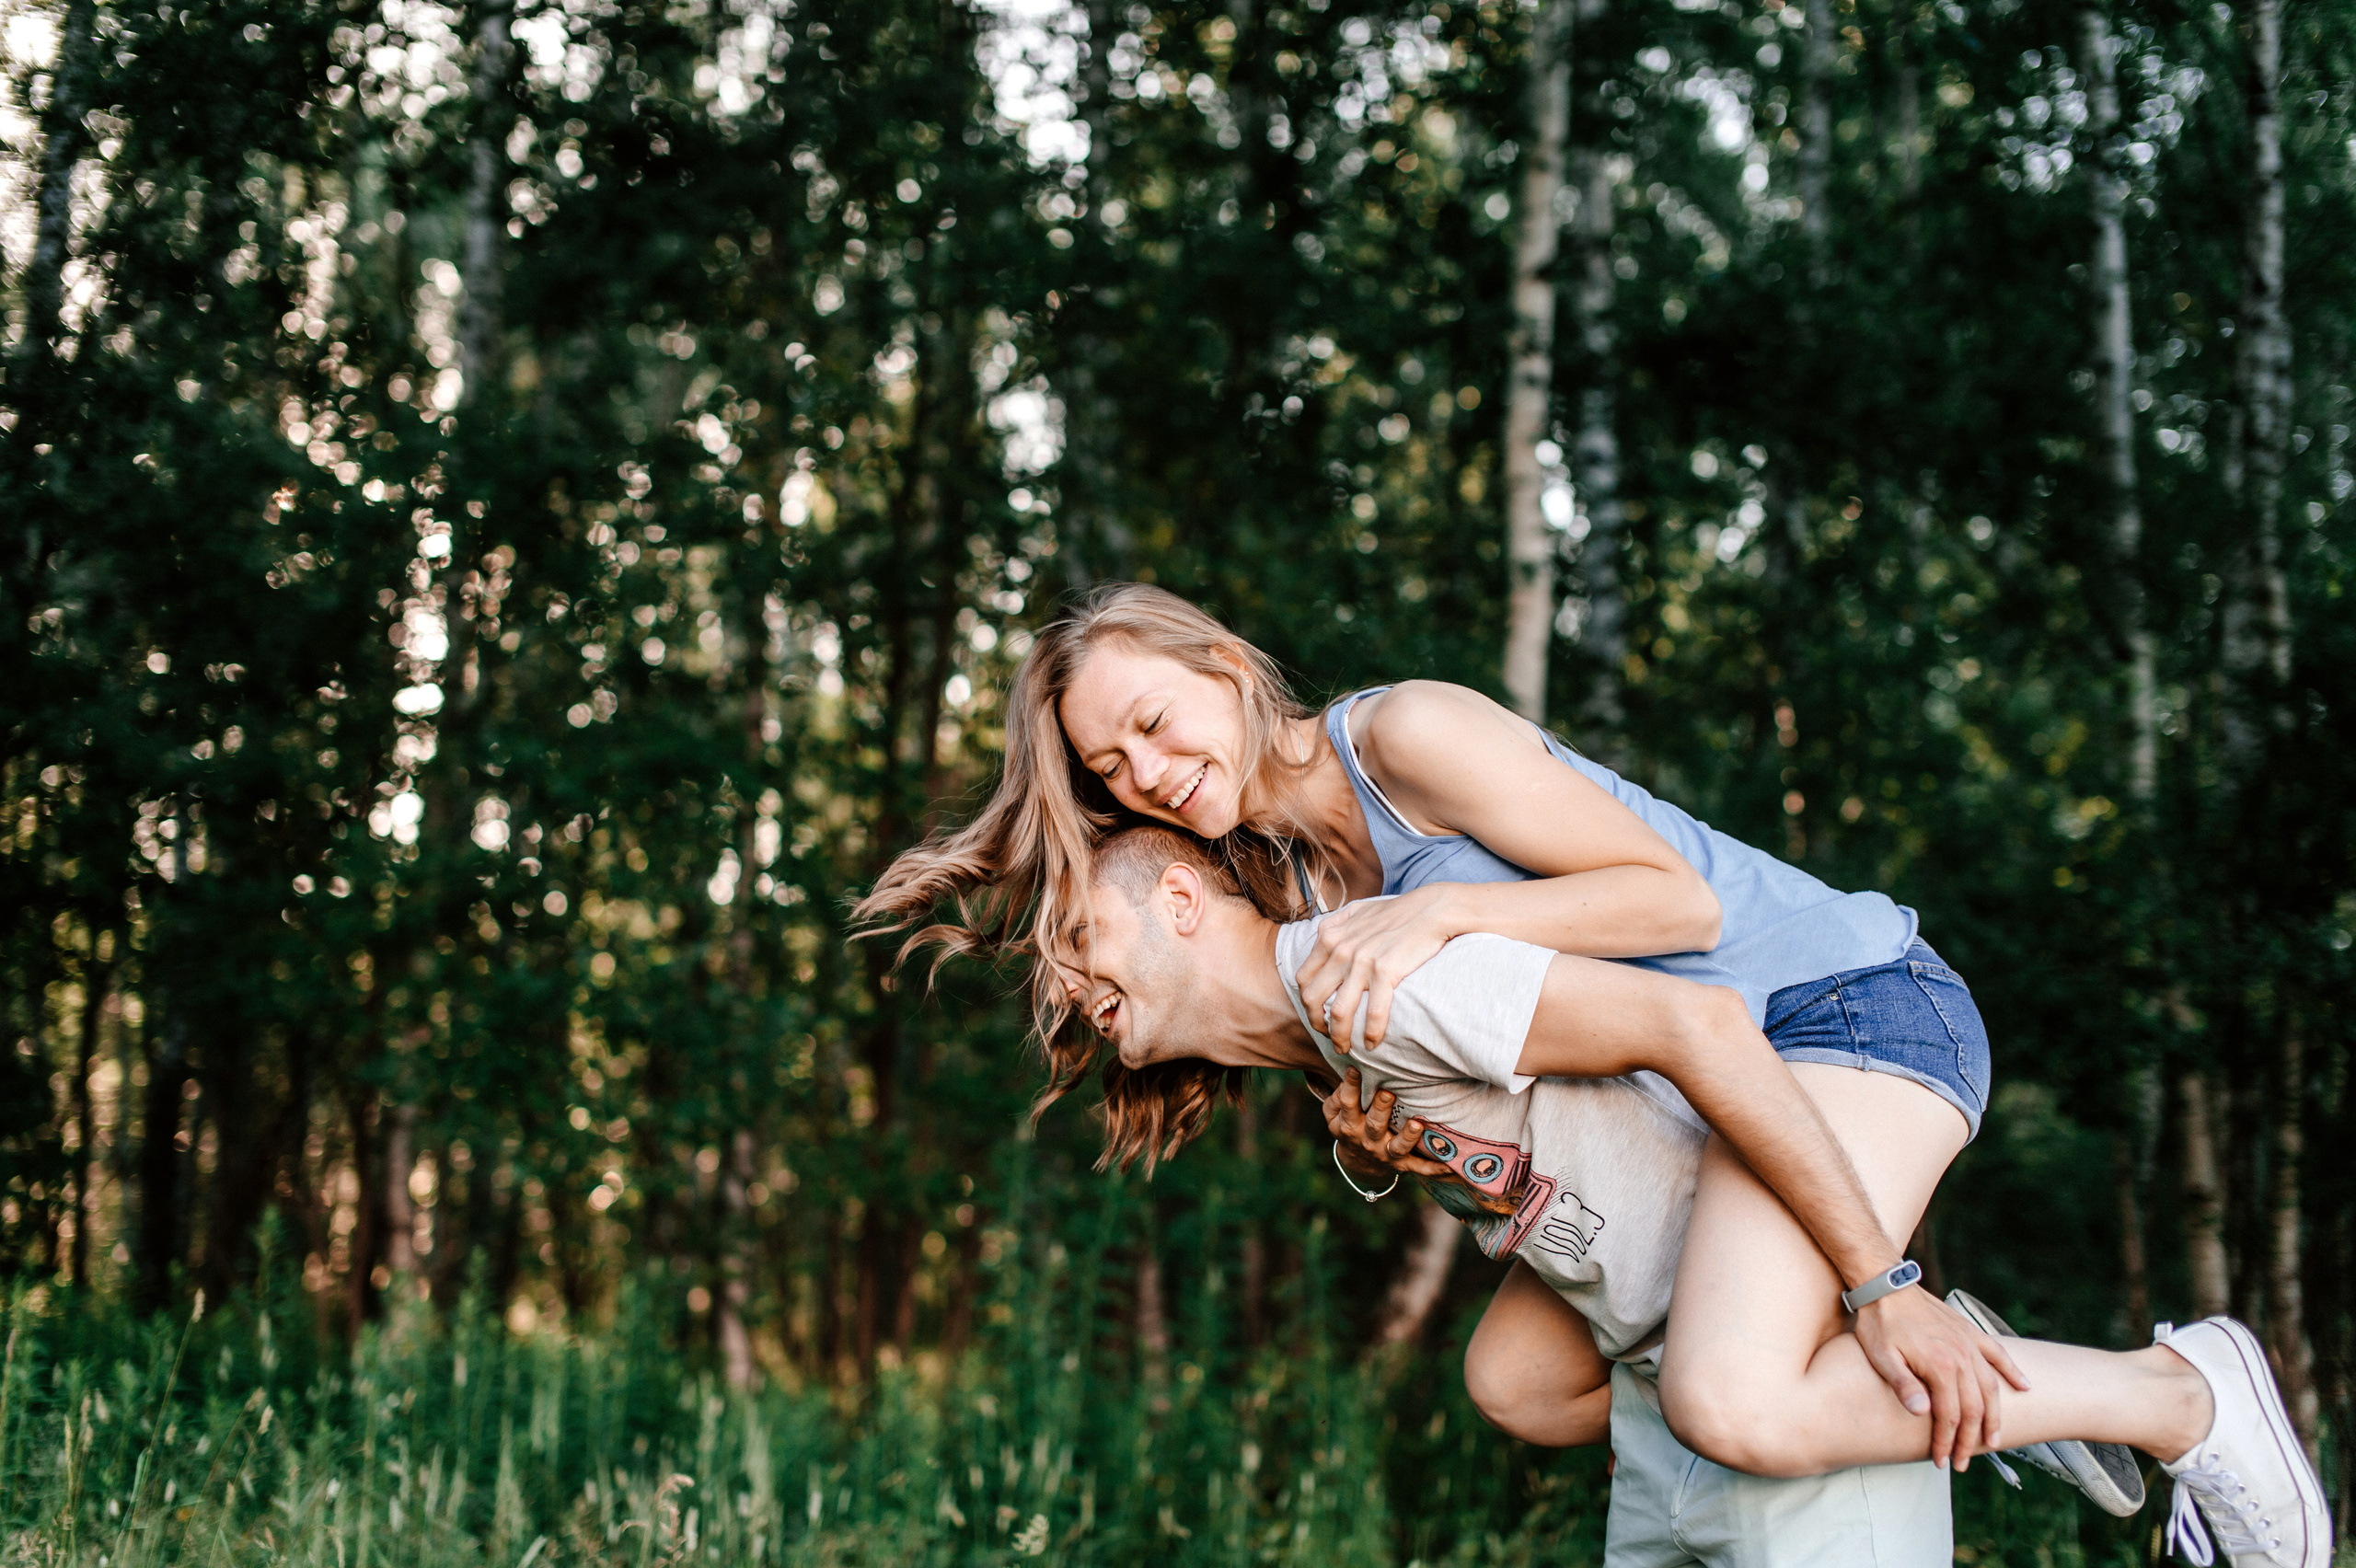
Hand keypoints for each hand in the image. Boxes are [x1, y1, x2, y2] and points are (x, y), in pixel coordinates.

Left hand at [1295, 886, 1460, 1050]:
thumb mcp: (1357, 911)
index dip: (1308, 1004)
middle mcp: (1340, 949)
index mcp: (1329, 936)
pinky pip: (1373, 1012)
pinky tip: (1373, 1043)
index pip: (1304, 979)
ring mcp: (1362, 961)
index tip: (1319, 1016)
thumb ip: (1337, 925)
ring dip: (1340, 1036)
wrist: (1431, 909)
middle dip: (1318, 1024)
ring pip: (1339, 1012)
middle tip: (1329, 1037)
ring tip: (1346, 1048)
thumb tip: (1323, 936)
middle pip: (1313, 998)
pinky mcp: (1386, 971)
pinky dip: (1371, 1032)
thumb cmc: (1397, 912)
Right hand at [1321, 1068, 1451, 1179]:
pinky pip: (1420, 1167)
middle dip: (1381, 1109)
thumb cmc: (1350, 1127)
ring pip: (1398, 1147)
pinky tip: (1448, 1166)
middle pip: (1374, 1125)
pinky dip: (1434, 1169)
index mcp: (1349, 1125)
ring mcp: (1386, 1153)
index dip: (1351, 1087)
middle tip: (1388, 1093)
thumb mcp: (1334, 1115)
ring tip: (1417, 1124)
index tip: (1355, 1069)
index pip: (1348, 1104)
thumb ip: (1338, 1097)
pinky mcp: (1402, 1164)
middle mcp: (1367, 1140)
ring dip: (1408, 1137)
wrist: (1358, 1164)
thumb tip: (1350, 1075)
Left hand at [1851, 1284, 2030, 1470]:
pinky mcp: (1969, 1331)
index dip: (1946, 1441)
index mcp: (1940, 1365)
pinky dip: (2012, 1372)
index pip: (1949, 1415)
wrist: (1885, 1285)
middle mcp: (1961, 1356)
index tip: (1942, 1460)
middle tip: (1963, 1461)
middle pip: (1973, 1408)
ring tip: (1994, 1440)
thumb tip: (1922, 1412)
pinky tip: (2024, 1387)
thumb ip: (1903, 1384)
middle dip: (1969, 1440)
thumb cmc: (1880, 1323)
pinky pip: (1998, 1354)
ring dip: (1994, 1416)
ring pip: (1990, 1387)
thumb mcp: (1882, 1356)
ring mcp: (1968, 1343)